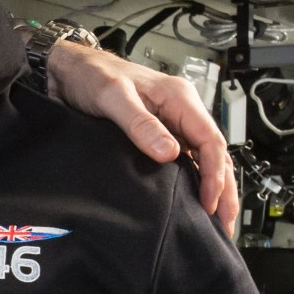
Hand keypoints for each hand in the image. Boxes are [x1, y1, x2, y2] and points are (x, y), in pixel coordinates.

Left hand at [46, 42, 238, 237]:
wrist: (68, 71)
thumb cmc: (91, 75)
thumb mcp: (113, 97)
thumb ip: (140, 124)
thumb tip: (169, 153)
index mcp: (179, 98)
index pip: (210, 140)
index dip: (214, 174)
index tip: (209, 202)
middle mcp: (180, 111)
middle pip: (214, 153)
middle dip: (224, 188)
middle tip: (225, 222)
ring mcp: (170, 123)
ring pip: (201, 159)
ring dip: (211, 187)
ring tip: (214, 220)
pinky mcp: (156, 134)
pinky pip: (182, 160)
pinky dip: (190, 181)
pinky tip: (190, 201)